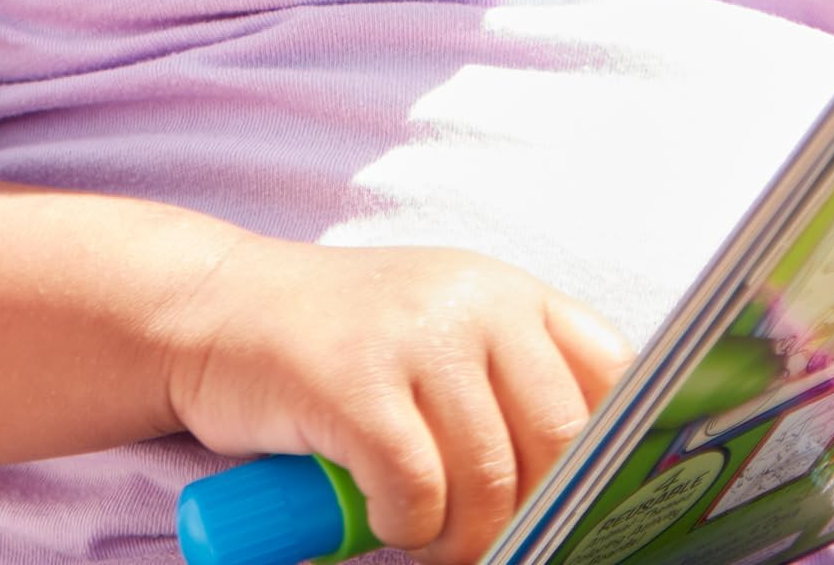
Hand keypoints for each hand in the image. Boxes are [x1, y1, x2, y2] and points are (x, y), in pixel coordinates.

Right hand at [157, 237, 632, 564]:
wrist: (216, 311)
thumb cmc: (339, 346)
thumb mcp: (442, 334)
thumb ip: (507, 383)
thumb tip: (585, 484)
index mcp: (512, 293)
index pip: (614, 372)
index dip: (616, 451)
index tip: (596, 505)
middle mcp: (478, 301)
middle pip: (560, 438)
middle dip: (535, 514)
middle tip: (493, 543)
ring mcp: (417, 337)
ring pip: (489, 479)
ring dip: (462, 538)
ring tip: (428, 538)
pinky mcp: (357, 382)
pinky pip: (415, 492)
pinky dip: (403, 528)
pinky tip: (377, 515)